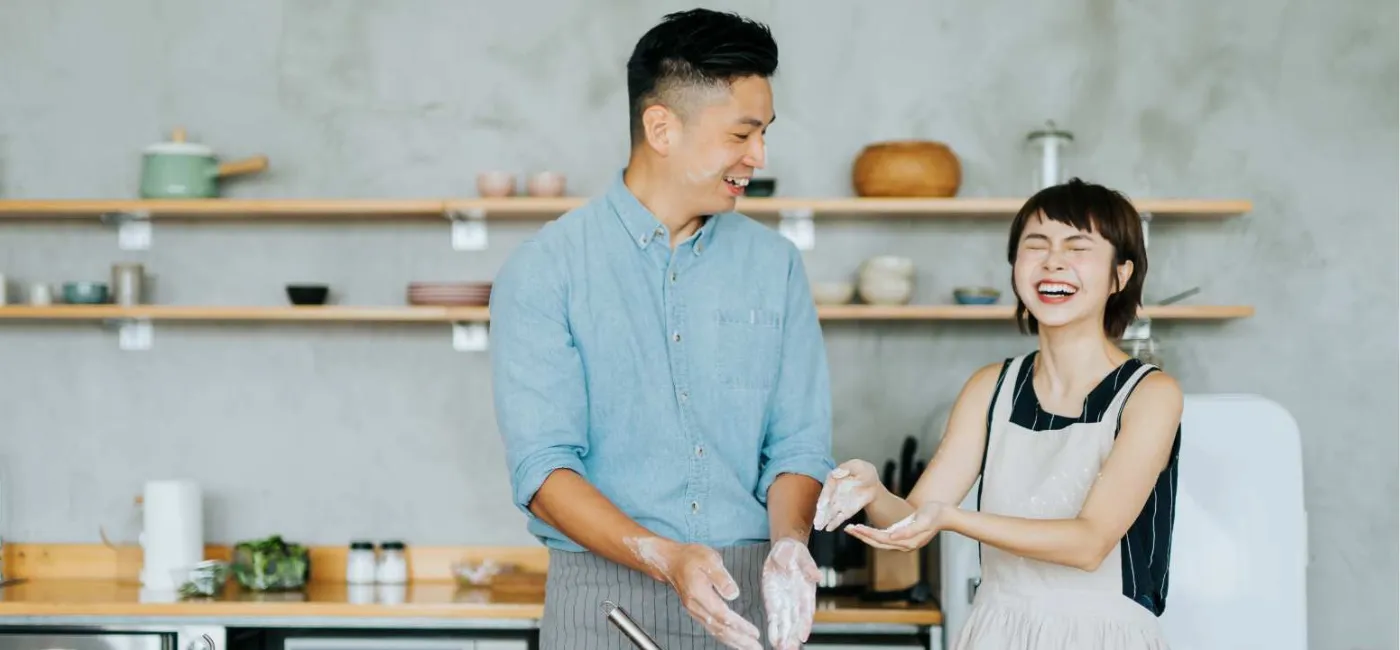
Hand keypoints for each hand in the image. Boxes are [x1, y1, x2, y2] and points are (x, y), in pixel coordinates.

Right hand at [639, 539, 762, 649]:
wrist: (670, 561)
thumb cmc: (690, 557)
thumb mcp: (709, 559)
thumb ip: (721, 578)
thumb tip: (734, 594)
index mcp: (699, 594)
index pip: (722, 615)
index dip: (739, 625)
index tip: (754, 632)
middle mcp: (695, 606)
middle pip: (719, 628)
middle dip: (739, 639)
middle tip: (757, 647)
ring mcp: (694, 611)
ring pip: (715, 631)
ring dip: (733, 641)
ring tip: (749, 647)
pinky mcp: (696, 611)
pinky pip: (711, 628)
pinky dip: (724, 637)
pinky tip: (734, 640)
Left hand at [761, 537, 819, 648]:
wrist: (784, 550)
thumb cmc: (795, 552)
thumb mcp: (801, 555)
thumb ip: (808, 567)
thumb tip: (817, 576)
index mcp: (807, 591)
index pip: (807, 610)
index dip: (805, 624)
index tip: (802, 636)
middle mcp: (797, 601)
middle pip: (796, 622)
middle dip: (792, 637)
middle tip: (788, 649)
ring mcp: (786, 603)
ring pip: (786, 624)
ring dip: (783, 638)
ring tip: (780, 649)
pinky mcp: (774, 602)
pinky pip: (774, 619)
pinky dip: (774, 630)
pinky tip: (773, 641)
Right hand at [812, 460, 884, 530]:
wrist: (872, 483)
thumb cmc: (864, 472)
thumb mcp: (859, 466)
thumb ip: (848, 468)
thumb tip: (837, 472)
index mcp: (834, 479)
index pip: (827, 489)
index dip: (824, 497)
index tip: (821, 506)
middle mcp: (834, 492)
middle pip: (826, 503)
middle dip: (821, 513)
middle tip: (817, 521)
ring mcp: (838, 503)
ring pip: (830, 512)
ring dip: (824, 520)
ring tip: (819, 527)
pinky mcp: (845, 511)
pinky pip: (839, 518)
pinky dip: (834, 523)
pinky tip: (828, 528)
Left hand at [845, 501, 950, 550]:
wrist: (945, 514)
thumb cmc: (935, 513)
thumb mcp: (924, 519)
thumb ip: (908, 530)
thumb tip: (892, 537)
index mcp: (908, 542)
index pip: (882, 539)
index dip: (868, 534)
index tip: (856, 528)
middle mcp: (904, 545)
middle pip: (878, 543)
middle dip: (862, 536)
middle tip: (848, 528)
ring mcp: (904, 543)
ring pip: (879, 542)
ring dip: (865, 535)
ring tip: (852, 528)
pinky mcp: (903, 537)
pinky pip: (884, 539)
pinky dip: (873, 534)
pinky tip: (865, 529)